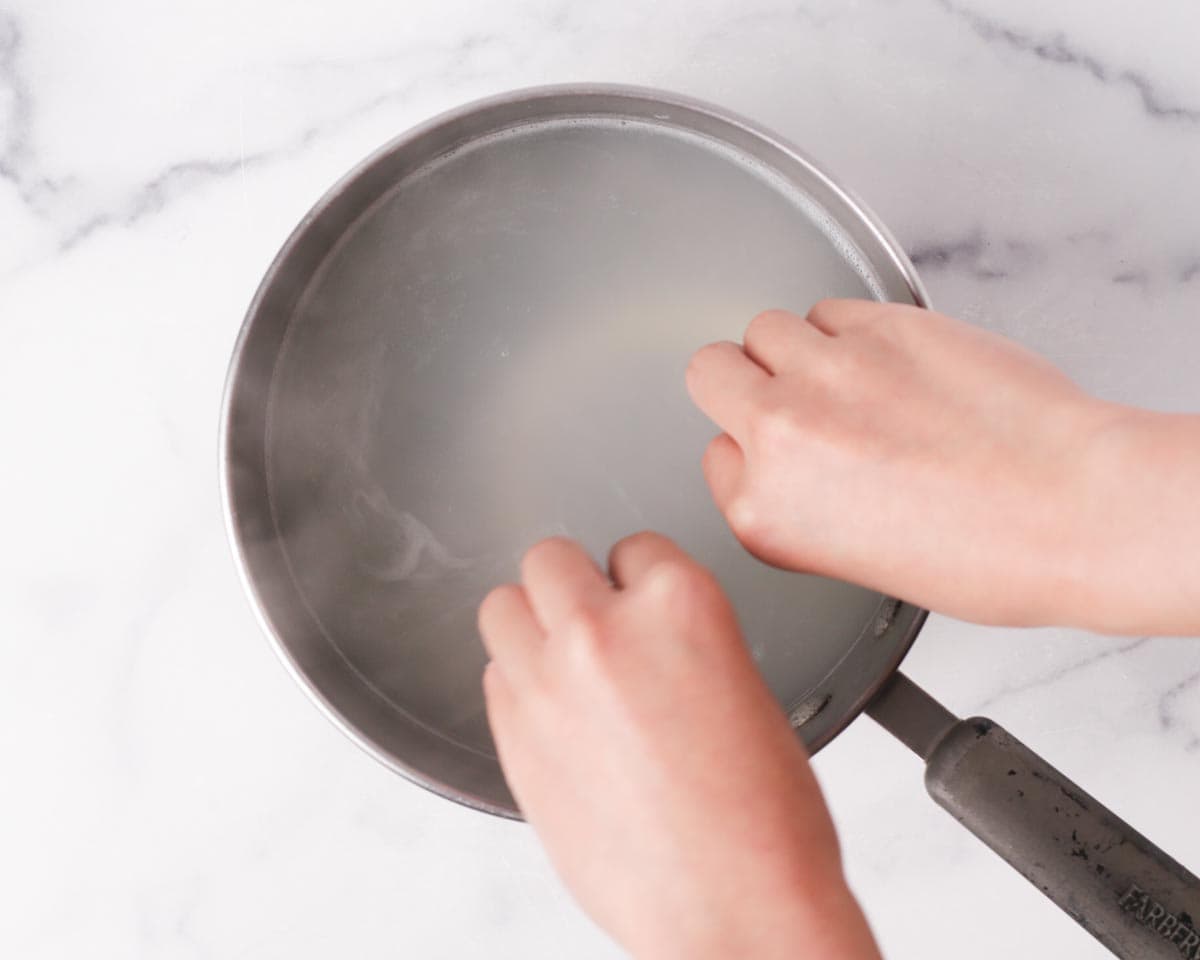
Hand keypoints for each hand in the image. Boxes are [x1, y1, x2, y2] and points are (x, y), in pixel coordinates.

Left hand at [479, 533, 880, 959]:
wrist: (738, 912)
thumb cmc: (764, 822)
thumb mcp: (743, 688)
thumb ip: (677, 639)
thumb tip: (640, 632)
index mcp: (681, 606)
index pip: (634, 547)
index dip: (638, 579)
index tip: (640, 604)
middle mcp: (605, 632)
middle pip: (550, 560)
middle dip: (573, 588)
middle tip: (594, 624)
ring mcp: (550, 684)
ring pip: (503, 607)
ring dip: (531, 627)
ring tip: (562, 663)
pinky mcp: (514, 739)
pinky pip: (494, 677)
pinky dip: (517, 685)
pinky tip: (553, 715)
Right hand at [686, 300, 1199, 632]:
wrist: (1070, 509)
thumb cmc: (986, 554)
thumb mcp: (851, 559)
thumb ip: (794, 503)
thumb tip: (788, 463)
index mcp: (765, 512)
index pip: (716, 455)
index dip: (755, 451)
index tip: (790, 454)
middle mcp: (781, 434)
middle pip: (711, 371)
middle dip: (748, 383)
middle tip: (798, 401)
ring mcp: (827, 373)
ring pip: (768, 328)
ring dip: (800, 349)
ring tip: (854, 380)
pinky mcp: (880, 325)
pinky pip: (831, 308)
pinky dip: (852, 329)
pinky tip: (892, 363)